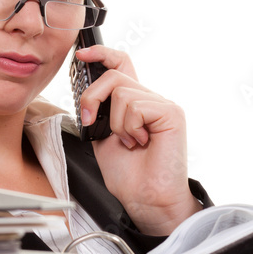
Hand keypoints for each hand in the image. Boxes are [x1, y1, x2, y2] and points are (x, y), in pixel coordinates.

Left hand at [75, 44, 201, 235]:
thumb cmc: (130, 176)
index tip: (81, 55)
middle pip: (114, 75)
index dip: (102, 54)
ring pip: (121, 92)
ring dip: (115, 123)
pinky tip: (141, 142)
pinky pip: (134, 106)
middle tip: (91, 122)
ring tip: (130, 142)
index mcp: (135, 104)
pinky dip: (129, 128)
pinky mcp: (171, 113)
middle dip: (92, 97)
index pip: (122, 64)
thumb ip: (98, 113)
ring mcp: (163, 105)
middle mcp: (151, 100)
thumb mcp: (102, 138)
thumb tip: (86, 95)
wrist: (146, 199)